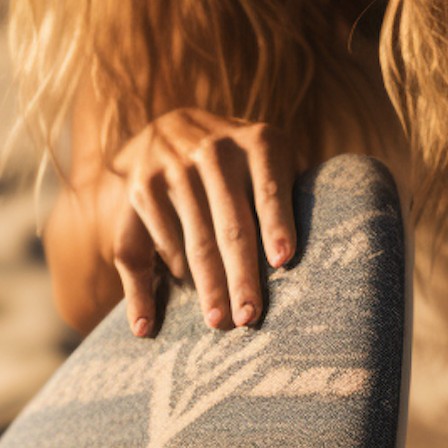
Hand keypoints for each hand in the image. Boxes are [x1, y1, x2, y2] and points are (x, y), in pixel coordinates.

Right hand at [97, 108, 298, 338]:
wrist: (173, 127)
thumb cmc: (243, 161)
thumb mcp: (272, 159)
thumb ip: (290, 194)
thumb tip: (304, 252)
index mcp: (259, 143)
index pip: (270, 190)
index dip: (277, 224)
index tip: (283, 260)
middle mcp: (215, 151)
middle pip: (231, 225)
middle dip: (241, 275)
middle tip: (249, 317)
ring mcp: (175, 169)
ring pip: (193, 240)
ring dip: (206, 285)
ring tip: (218, 320)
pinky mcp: (143, 187)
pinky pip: (158, 240)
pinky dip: (154, 282)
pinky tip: (156, 318)